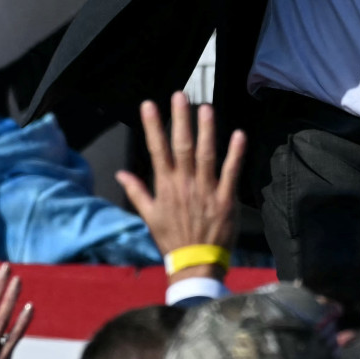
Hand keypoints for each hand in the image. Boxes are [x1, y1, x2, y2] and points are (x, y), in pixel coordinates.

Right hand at [118, 95, 242, 262]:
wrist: (195, 263)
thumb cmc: (172, 239)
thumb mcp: (149, 217)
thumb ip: (137, 192)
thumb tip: (121, 173)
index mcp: (166, 186)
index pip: (157, 150)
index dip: (153, 126)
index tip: (149, 105)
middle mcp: (185, 184)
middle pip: (182, 146)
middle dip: (180, 119)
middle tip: (180, 95)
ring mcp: (206, 190)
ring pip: (206, 155)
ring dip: (206, 131)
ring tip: (205, 108)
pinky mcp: (225, 199)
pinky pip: (230, 173)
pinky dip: (235, 154)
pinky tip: (238, 135)